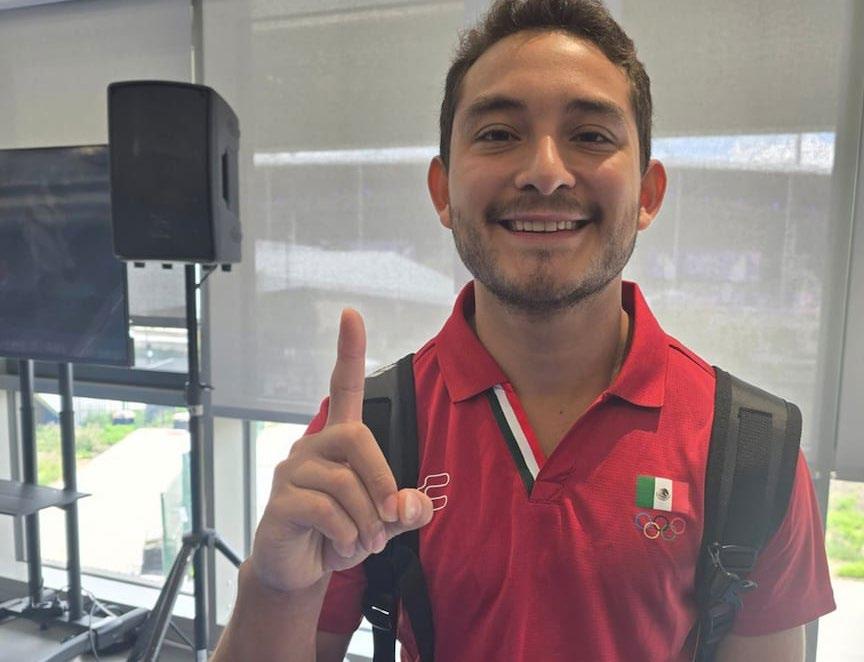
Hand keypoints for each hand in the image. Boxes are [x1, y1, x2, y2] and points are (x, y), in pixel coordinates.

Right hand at [249, 309, 433, 593]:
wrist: (300, 569)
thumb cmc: (342, 533)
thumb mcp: (383, 522)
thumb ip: (405, 508)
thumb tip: (411, 504)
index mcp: (338, 442)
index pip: (344, 388)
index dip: (349, 352)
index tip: (351, 314)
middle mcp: (312, 447)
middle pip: (357, 438)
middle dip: (383, 480)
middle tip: (391, 519)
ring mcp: (292, 471)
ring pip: (344, 483)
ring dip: (367, 520)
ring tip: (366, 542)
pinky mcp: (280, 502)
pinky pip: (325, 510)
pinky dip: (346, 534)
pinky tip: (343, 546)